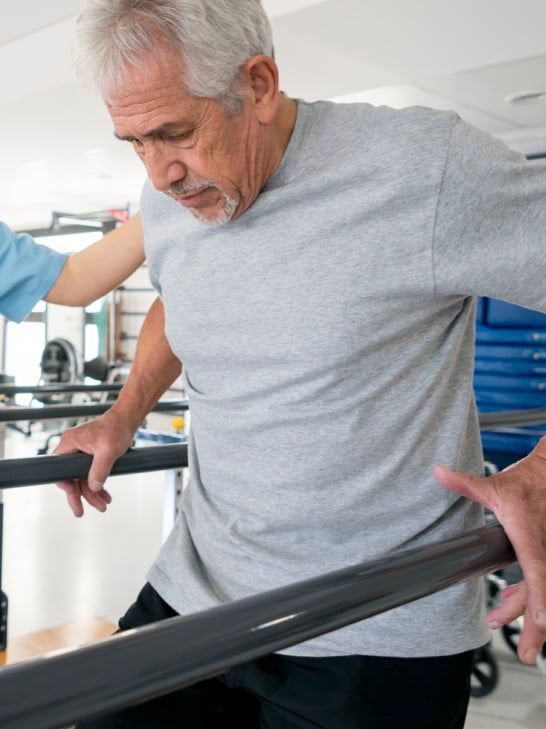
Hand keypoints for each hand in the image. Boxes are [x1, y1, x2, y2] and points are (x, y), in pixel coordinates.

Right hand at [53, 408, 135, 517]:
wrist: (128, 419)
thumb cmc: (116, 428)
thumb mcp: (108, 451)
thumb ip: (99, 471)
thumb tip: (94, 488)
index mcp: (70, 443)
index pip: (60, 470)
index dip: (66, 485)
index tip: (75, 496)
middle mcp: (72, 448)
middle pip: (71, 477)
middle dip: (81, 495)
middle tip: (83, 512)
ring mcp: (81, 452)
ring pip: (82, 478)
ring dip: (92, 493)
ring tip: (103, 505)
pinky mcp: (91, 455)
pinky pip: (90, 474)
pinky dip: (97, 485)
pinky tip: (105, 495)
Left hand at [434, 442, 545, 664]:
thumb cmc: (524, 483)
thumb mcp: (493, 485)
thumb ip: (465, 483)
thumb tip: (437, 472)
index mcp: (530, 538)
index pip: (537, 573)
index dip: (539, 601)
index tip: (539, 624)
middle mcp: (545, 549)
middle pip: (543, 593)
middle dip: (536, 626)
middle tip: (525, 653)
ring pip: (542, 590)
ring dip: (523, 608)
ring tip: (497, 619)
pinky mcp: (545, 554)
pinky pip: (542, 580)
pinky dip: (529, 593)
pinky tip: (509, 598)